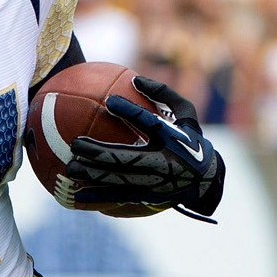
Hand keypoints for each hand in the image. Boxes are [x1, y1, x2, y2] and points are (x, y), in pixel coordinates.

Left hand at [64, 77, 223, 218]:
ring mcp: (153, 184)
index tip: (110, 101)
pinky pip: (118, 198)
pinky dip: (97, 197)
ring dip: (93, 175)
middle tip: (75, 144)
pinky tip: (76, 196)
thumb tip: (135, 78)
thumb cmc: (190, 140)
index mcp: (172, 141)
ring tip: (70, 169)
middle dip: (99, 153)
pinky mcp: (146, 198)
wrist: (206, 180)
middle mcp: (162, 163)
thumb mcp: (186, 114)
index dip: (131, 112)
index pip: (150, 123)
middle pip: (127, 158)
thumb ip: (164, 94)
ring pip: (119, 180)